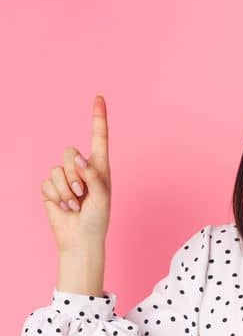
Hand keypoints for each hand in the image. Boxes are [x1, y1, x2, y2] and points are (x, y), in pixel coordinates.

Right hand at [40, 95, 112, 256]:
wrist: (80, 239)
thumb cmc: (98, 220)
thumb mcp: (102, 197)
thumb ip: (93, 175)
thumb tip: (77, 157)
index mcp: (100, 167)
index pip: (99, 138)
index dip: (98, 117)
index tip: (99, 97)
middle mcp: (81, 168)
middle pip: (69, 151)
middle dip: (74, 174)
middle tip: (83, 193)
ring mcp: (64, 177)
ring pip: (57, 169)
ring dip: (67, 190)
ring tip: (76, 204)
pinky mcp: (50, 187)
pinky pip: (47, 183)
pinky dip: (57, 197)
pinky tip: (65, 207)